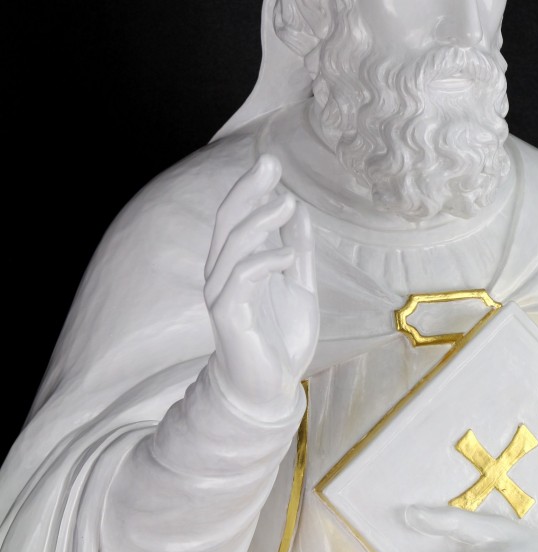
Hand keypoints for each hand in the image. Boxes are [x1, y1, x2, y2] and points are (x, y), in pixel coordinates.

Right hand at [204, 154, 318, 417]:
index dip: (250, 188)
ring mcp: (223, 296)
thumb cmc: (281, 339)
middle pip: (227, 223)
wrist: (271, 390)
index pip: (236, 218)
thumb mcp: (300, 286)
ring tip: (287, 203)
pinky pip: (241, 279)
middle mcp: (223, 276)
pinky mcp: (230, 317)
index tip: (269, 161)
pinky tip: (288, 256)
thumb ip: (299, 249)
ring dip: (259, 221)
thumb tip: (299, 209)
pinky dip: (265, 261)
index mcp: (238, 265)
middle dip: (247, 191)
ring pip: (232, 246)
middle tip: (269, 164)